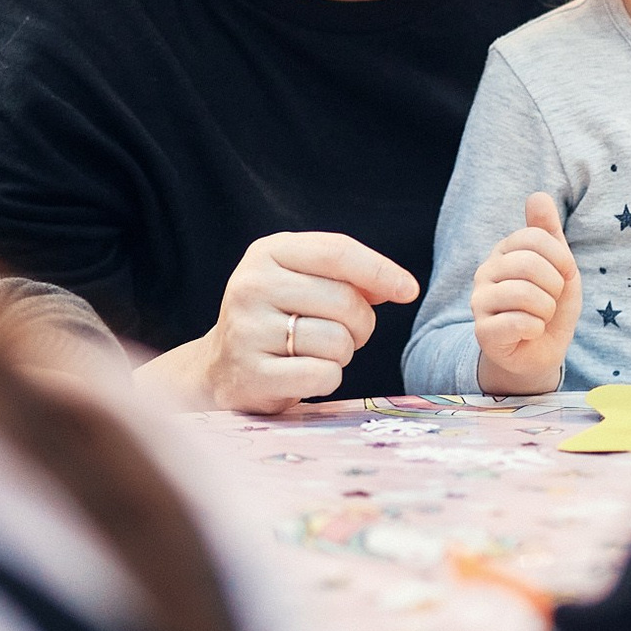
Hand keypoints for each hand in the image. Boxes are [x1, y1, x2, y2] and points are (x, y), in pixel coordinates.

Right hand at [146, 232, 419, 414]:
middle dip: (360, 324)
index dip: (381, 270)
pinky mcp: (250, 374)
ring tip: (314, 353)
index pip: (337, 252)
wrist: (221, 368)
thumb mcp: (303, 281)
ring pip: (337, 341)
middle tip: (344, 334)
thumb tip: (400, 286)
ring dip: (341, 354)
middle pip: (345, 301)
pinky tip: (303, 375)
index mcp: (267, 253)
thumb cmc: (278, 318)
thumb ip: (349, 277)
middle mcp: (251, 286)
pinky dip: (327, 379)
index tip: (409, 290)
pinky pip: (323, 375)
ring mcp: (246, 331)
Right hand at [472, 193, 580, 394]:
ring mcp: (479, 302)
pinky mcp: (482, 331)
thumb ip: (549, 232)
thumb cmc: (550, 306)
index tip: (562, 276)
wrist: (539, 352)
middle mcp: (485, 272)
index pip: (534, 236)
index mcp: (504, 251)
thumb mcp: (560, 267)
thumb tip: (537, 195)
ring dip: (546, 310)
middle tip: (551, 301)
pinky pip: (519, 322)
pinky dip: (537, 329)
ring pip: (524, 294)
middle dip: (554, 286)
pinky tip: (530, 332)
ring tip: (541, 317)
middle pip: (529, 263)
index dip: (560, 258)